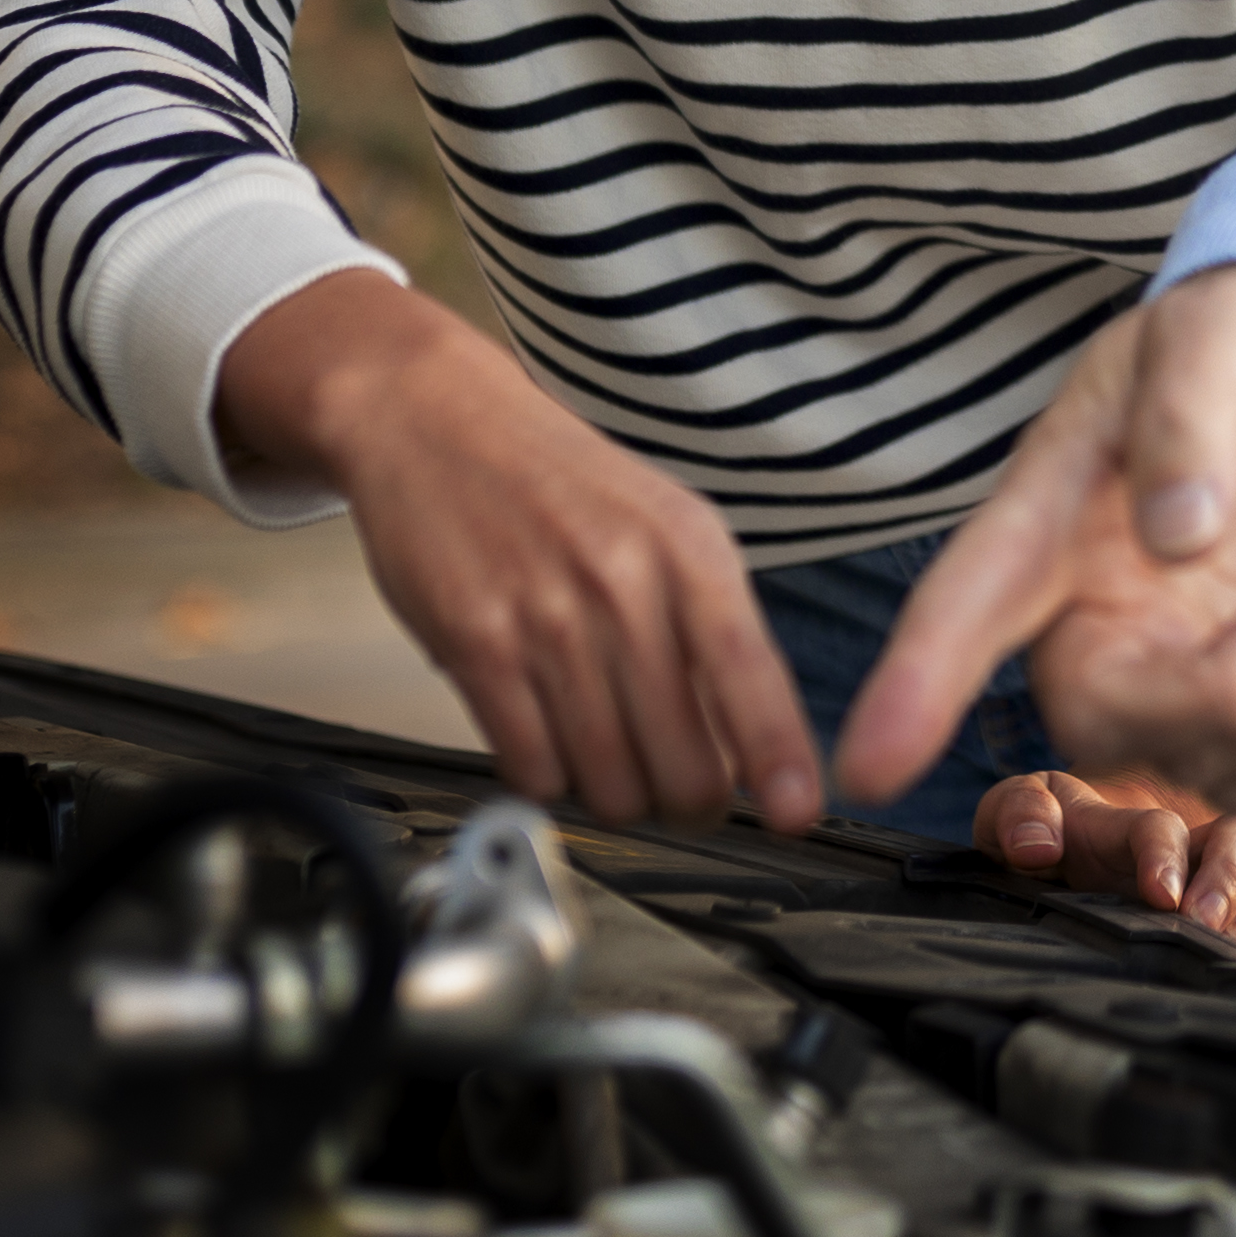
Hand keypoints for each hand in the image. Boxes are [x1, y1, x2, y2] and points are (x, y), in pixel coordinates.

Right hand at [216, 276, 824, 832]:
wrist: (438, 423)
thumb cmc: (559, 483)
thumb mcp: (666, 524)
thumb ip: (713, 622)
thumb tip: (755, 740)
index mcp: (689, 548)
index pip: (753, 675)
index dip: (778, 758)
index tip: (797, 813)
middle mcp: (624, 583)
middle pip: (682, 762)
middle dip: (686, 799)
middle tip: (679, 789)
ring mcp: (547, 618)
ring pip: (608, 782)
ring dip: (614, 794)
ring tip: (608, 756)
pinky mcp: (476, 646)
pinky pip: (532, 768)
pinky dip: (546, 777)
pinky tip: (547, 739)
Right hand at [836, 266, 1235, 815]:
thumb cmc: (1234, 343)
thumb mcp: (1224, 333)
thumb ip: (1192, 410)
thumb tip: (1182, 529)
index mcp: (1050, 515)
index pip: (964, 605)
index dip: (915, 686)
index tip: (869, 767)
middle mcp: (1081, 614)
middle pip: (1100, 724)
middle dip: (1229, 694)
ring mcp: (1151, 675)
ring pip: (1199, 768)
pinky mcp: (1221, 715)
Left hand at [975, 770, 1235, 947]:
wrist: (1060, 854)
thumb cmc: (1040, 831)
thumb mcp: (1011, 813)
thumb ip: (1016, 814)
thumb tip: (1039, 846)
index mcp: (1125, 818)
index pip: (1160, 825)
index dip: (1165, 854)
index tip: (1162, 895)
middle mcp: (1184, 840)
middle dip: (1230, 878)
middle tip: (1204, 923)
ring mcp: (1211, 873)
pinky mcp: (1226, 909)